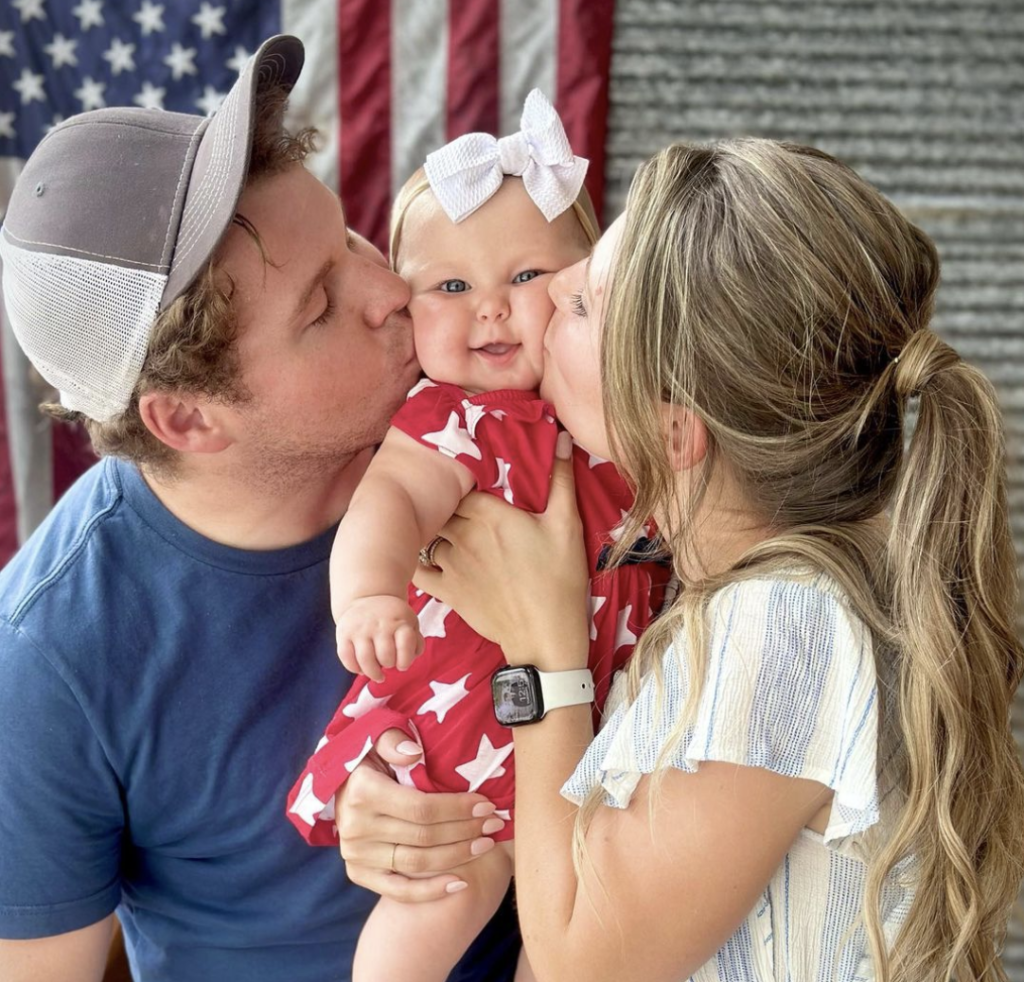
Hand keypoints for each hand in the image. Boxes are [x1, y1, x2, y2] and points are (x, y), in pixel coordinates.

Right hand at [335, 729, 506, 901]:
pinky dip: (430, 891)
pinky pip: (398, 890)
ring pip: (417, 864)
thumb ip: (393, 740)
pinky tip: (460, 883)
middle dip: (465, 830)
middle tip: (494, 823)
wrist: (343, 786)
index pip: (421, 808)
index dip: (457, 808)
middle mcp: (356, 828)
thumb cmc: (370, 757)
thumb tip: (414, 754)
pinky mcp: (359, 874)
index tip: (487, 804)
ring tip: (486, 844)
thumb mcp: (376, 737)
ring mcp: (356, 855)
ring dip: (457, 857)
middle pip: (424, 837)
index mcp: (362, 793)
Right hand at [336, 595, 423, 682]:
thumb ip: (416, 642)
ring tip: (377, 675)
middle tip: (388, 664)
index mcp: (399, 621)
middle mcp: (380, 624)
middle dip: (389, 665)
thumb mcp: (410, 623)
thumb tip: (413, 657)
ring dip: (373, 673)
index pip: (405, 646)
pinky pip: (346, 657)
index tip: (402, 665)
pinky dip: (354, 668)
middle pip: (385, 657)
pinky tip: (361, 669)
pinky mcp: (344, 633)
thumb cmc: (393, 618)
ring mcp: (360, 628)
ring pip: (365, 660)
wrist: (368, 597)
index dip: (405, 661)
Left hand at [413, 432, 589, 668]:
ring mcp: (451, 564)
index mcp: (489, 514)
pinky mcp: (447, 591)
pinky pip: (420, 569)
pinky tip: (426, 555)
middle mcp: (463, 535)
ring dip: (438, 531)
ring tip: (448, 528)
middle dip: (446, 502)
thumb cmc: (560, 580)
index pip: (462, 484)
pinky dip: (419, 559)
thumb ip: (560, 479)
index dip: (464, 479)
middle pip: (442, 507)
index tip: (470, 476)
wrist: (544, 637)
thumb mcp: (567, 525)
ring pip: (431, 535)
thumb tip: (559, 436)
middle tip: (456, 500)